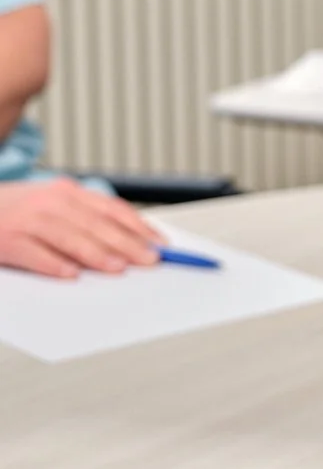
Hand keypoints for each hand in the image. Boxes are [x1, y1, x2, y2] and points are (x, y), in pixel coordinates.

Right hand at [0, 179, 161, 277]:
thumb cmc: (18, 210)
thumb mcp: (55, 203)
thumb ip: (87, 217)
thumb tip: (130, 240)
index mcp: (68, 192)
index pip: (113, 209)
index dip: (139, 227)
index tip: (161, 244)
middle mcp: (52, 202)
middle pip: (97, 224)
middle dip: (128, 243)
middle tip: (151, 260)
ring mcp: (29, 220)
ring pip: (70, 237)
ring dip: (97, 254)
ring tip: (119, 268)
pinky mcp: (7, 240)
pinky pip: (34, 254)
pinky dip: (54, 264)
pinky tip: (71, 275)